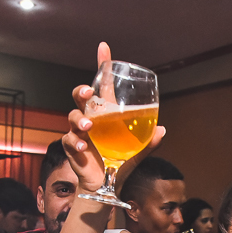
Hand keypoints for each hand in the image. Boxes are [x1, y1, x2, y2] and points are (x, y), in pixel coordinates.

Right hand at [63, 43, 166, 195]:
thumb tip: (162, 129)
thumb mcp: (138, 151)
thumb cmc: (120, 163)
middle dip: (82, 91)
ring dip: (80, 119)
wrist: (107, 185)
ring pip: (73, 116)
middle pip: (80, 97)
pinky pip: (70, 139)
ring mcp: (80, 132)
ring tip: (89, 127)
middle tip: (89, 94)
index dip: (103, 65)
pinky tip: (84, 147)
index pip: (104, 85)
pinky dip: (76, 142)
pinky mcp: (72, 147)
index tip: (104, 47)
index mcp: (107, 113)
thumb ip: (149, 141)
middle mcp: (91, 118)